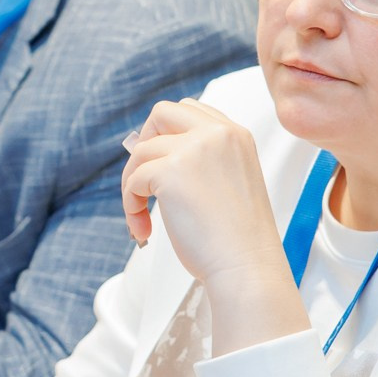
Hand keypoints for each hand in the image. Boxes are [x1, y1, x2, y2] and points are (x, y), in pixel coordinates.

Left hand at [121, 99, 307, 355]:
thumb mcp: (230, 182)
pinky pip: (133, 181)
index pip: (191, 110)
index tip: (162, 165)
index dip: (167, 134)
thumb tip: (152, 158)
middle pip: (162, 113)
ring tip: (143, 219)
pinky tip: (144, 230)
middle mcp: (217, 133)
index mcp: (236, 135)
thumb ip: (202, 161)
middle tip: (145, 181)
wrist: (247, 266)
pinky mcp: (170, 172)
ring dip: (133, 186)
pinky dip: (130, 206)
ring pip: (141, 152)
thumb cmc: (239, 239)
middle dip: (146, 143)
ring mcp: (194, 149)